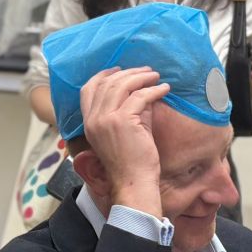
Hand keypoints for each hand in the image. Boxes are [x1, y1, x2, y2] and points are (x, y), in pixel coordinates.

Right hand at [77, 66, 167, 214]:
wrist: (134, 182)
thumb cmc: (131, 162)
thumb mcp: (123, 132)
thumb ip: (127, 111)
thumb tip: (141, 91)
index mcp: (89, 122)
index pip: (87, 89)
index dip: (102, 75)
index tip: (118, 69)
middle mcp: (94, 119)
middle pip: (107, 83)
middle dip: (128, 73)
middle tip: (145, 70)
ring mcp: (106, 119)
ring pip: (122, 85)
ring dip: (141, 77)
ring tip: (155, 76)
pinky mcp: (124, 121)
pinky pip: (140, 96)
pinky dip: (154, 90)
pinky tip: (164, 89)